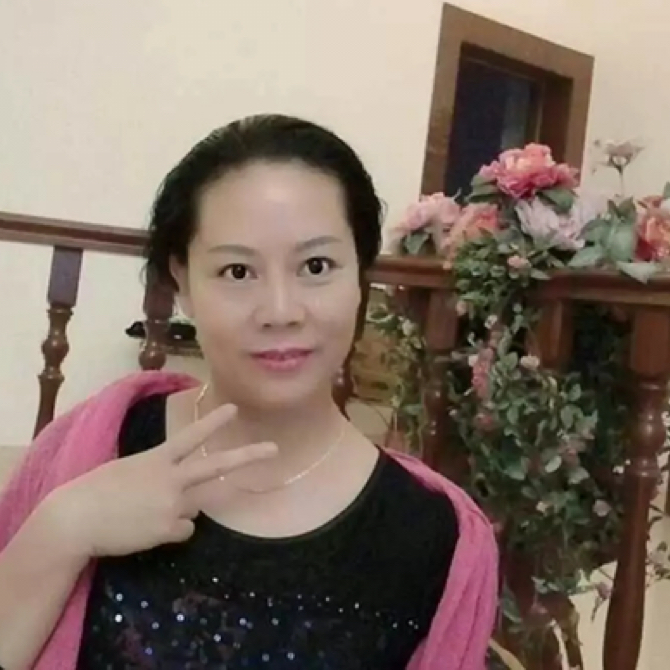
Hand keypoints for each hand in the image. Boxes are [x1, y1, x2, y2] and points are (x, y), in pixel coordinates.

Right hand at [42, 404, 275, 557]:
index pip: (191, 436)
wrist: (76, 520)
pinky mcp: (169, 529)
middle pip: (216, 466)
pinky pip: (183, 531)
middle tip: (274, 449)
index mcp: (157, 459)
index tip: (234, 408)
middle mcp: (171, 479)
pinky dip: (169, 532)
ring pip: (195, 509)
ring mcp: (173, 504)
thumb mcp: (129, 470)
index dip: (213, 422)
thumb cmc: (96, 491)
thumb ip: (160, 475)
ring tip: (142, 514)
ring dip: (177, 512)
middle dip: (247, 456)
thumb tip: (182, 493)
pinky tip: (144, 530)